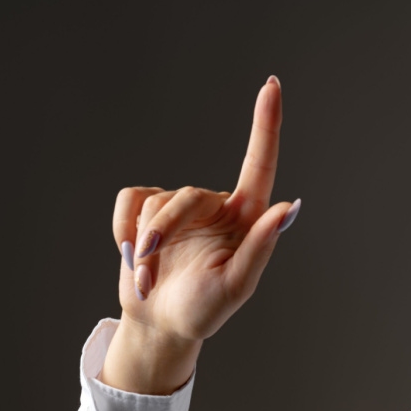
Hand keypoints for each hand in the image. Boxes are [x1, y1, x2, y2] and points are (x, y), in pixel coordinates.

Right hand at [110, 75, 301, 344]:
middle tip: (148, 274)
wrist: (159, 325)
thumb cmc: (203, 310)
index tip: (272, 85)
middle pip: (186, 197)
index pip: (259, 164)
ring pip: (155, 203)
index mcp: (246, 218)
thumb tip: (288, 207)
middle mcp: (216, 206)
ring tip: (147, 278)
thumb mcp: (235, 286)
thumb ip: (260, 247)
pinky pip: (130, 200)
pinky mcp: (147, 209)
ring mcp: (181, 206)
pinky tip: (131, 256)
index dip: (266, 124)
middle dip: (163, 233)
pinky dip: (123, 230)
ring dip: (144, 245)